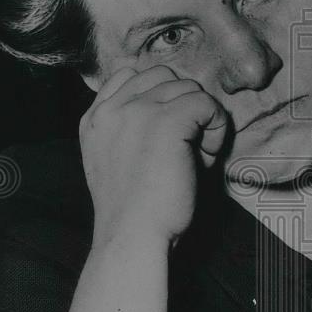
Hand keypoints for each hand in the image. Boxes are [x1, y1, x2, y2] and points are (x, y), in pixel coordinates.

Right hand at [79, 64, 228, 248]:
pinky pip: (207, 104)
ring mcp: (138, 112)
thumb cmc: (134, 211)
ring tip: (196, 156)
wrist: (133, 238)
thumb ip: (128, 129)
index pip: (130, 74)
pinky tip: (207, 156)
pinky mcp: (168, 122)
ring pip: (187, 88)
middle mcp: (112, 109)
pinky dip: (216, 128)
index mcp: (94, 119)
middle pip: (163, 76)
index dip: (159, 96)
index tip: (168, 131)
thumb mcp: (114, 160)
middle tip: (186, 146)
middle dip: (181, 104)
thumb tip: (171, 105)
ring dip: (200, 118)